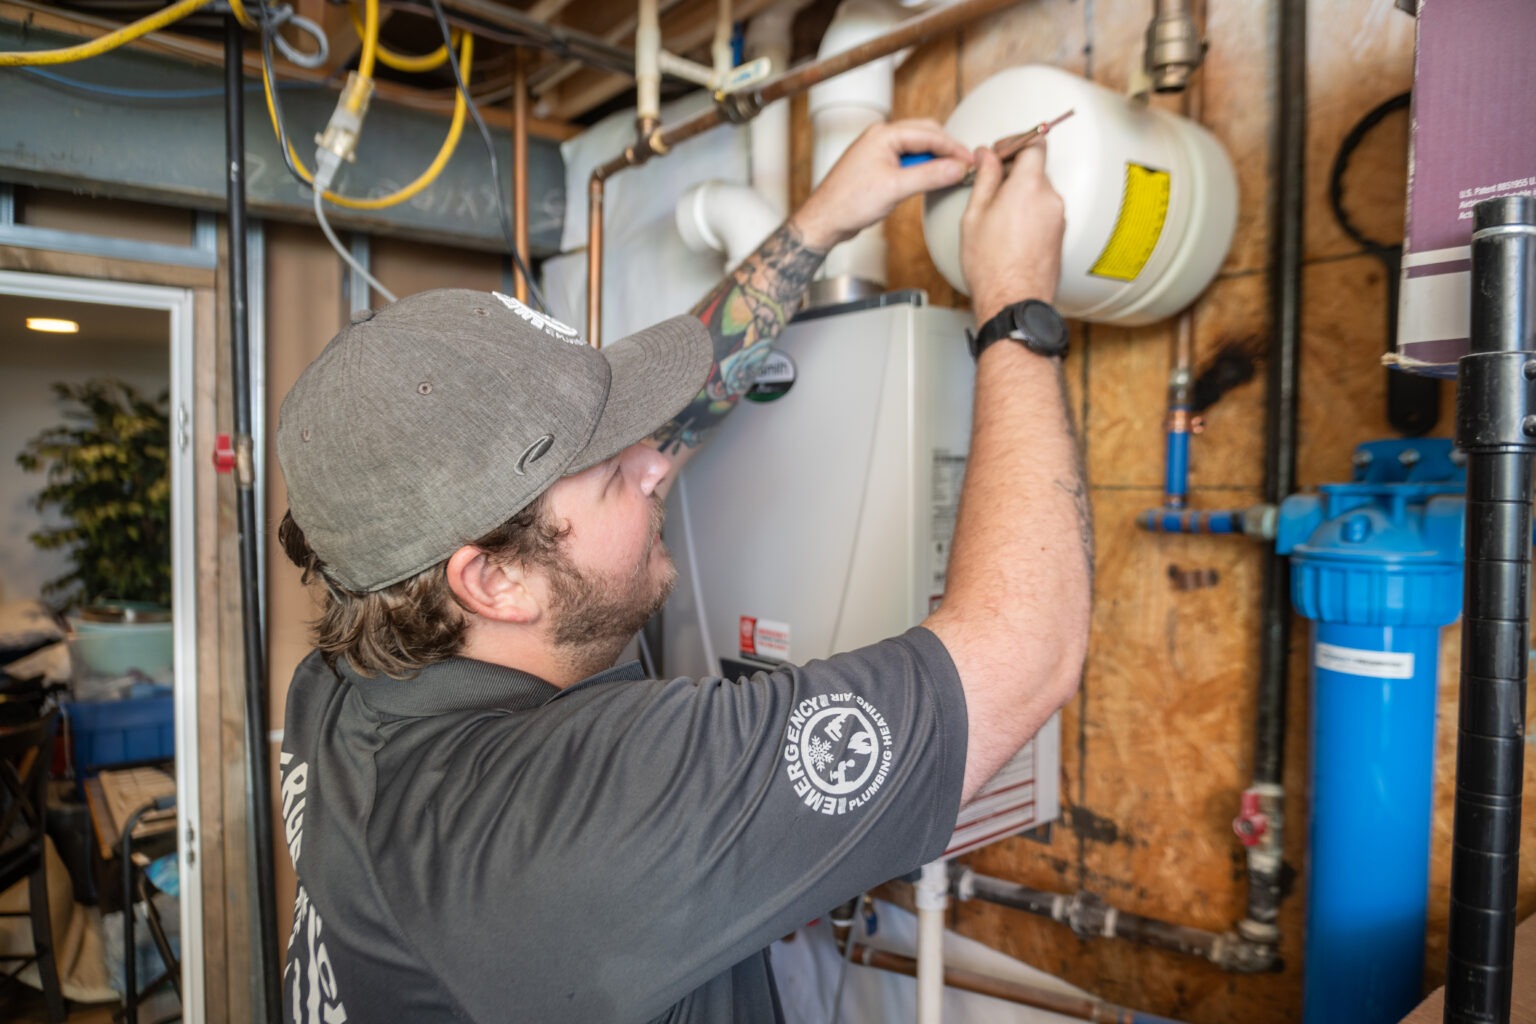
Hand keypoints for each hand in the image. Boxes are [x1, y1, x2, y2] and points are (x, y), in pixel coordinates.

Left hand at [789, 118, 972, 250]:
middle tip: (965, 166)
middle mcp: (880, 137)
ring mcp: (878, 151)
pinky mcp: (878, 165)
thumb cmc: (848, 203)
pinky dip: (922, 167)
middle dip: (946, 149)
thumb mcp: (895, 189)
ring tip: (951, 174)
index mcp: (883, 134)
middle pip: (925, 134)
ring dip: (935, 159)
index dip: (954, 148)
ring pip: (917, 148)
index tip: (971, 162)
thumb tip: (957, 168)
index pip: (929, 134)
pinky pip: (907, 160)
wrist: (824, 221)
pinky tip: (930, 180)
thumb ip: (929, 176)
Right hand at [960, 142, 1064, 323]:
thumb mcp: (975, 215)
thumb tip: (986, 156)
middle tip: (989, 185)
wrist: (1013, 301)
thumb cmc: (992, 266)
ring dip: (1020, 194)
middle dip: (1012, 172)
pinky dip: (1028, 212)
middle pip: (1036, 168)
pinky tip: (1009, 231)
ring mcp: (1058, 217)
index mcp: (1028, 186)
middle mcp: (1050, 198)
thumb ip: (985, 177)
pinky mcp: (1059, 234)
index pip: (1035, 143)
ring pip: (1039, 191)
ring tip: (996, 215)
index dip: (1015, 142)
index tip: (998, 153)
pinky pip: (1044, 211)